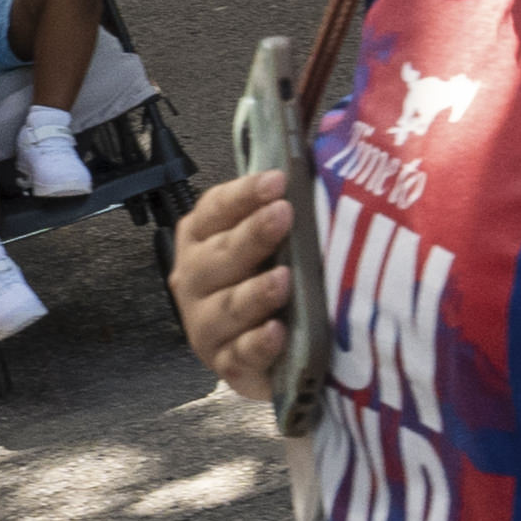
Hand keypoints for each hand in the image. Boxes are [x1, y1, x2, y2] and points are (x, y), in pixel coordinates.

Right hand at [168, 172, 295, 403]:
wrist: (265, 349)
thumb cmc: (269, 278)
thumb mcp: (274, 240)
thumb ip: (287, 205)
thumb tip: (326, 156)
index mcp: (202, 238)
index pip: (216, 210)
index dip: (244, 194)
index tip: (278, 180)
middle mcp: (194, 278)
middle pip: (220, 254)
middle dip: (252, 235)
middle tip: (283, 215)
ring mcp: (205, 323)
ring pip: (228, 305)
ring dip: (255, 292)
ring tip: (283, 279)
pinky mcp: (225, 364)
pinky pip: (240, 354)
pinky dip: (257, 343)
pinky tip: (276, 332)